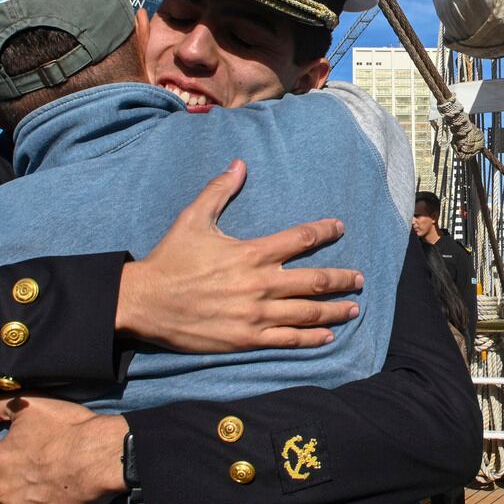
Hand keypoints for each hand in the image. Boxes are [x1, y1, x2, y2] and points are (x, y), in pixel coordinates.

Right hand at [116, 159, 364, 351]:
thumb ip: (220, 191)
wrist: (144, 302)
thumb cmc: (170, 259)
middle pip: (316, 280)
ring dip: (335, 310)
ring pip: (308, 312)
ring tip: (353, 308)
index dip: (325, 231)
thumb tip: (239, 163)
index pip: (301, 238)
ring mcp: (256, 314)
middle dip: (343, 279)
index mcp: (252, 253)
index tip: (339, 227)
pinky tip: (328, 336)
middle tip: (360, 279)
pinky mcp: (247, 338)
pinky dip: (311, 338)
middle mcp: (261, 283)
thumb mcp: (193, 219)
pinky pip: (288, 339)